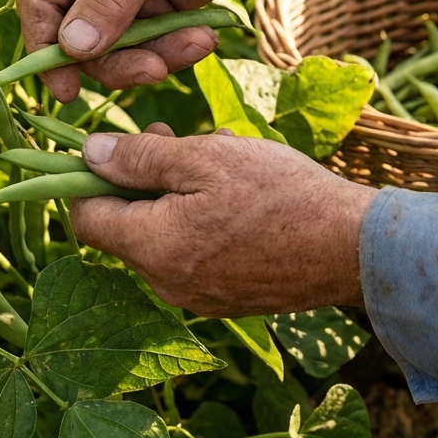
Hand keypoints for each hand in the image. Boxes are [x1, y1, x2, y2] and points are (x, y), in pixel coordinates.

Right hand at [18, 0, 300, 101]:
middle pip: (78, 35)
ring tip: (198, 42)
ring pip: (116, 48)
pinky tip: (204, 36)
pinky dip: (174, 49)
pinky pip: (151, 45)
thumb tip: (72, 47)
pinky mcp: (154, 6)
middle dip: (115, 59)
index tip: (65, 90)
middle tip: (155, 70)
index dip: (45, 48)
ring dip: (153, 56)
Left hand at [72, 123, 375, 316]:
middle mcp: (166, 284)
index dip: (88, 178)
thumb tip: (88, 154)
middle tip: (173, 138)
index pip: (86, 218)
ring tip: (220, 158)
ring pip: (163, 237)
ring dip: (177, 196)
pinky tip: (240, 193)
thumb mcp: (207, 157)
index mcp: (153, 248)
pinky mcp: (226, 299)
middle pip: (126, 227)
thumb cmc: (280, 195)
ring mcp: (197, 297)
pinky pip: (194, 255)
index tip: (113, 147)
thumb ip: (141, 158)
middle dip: (141, 180)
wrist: (351, 248)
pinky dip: (202, 221)